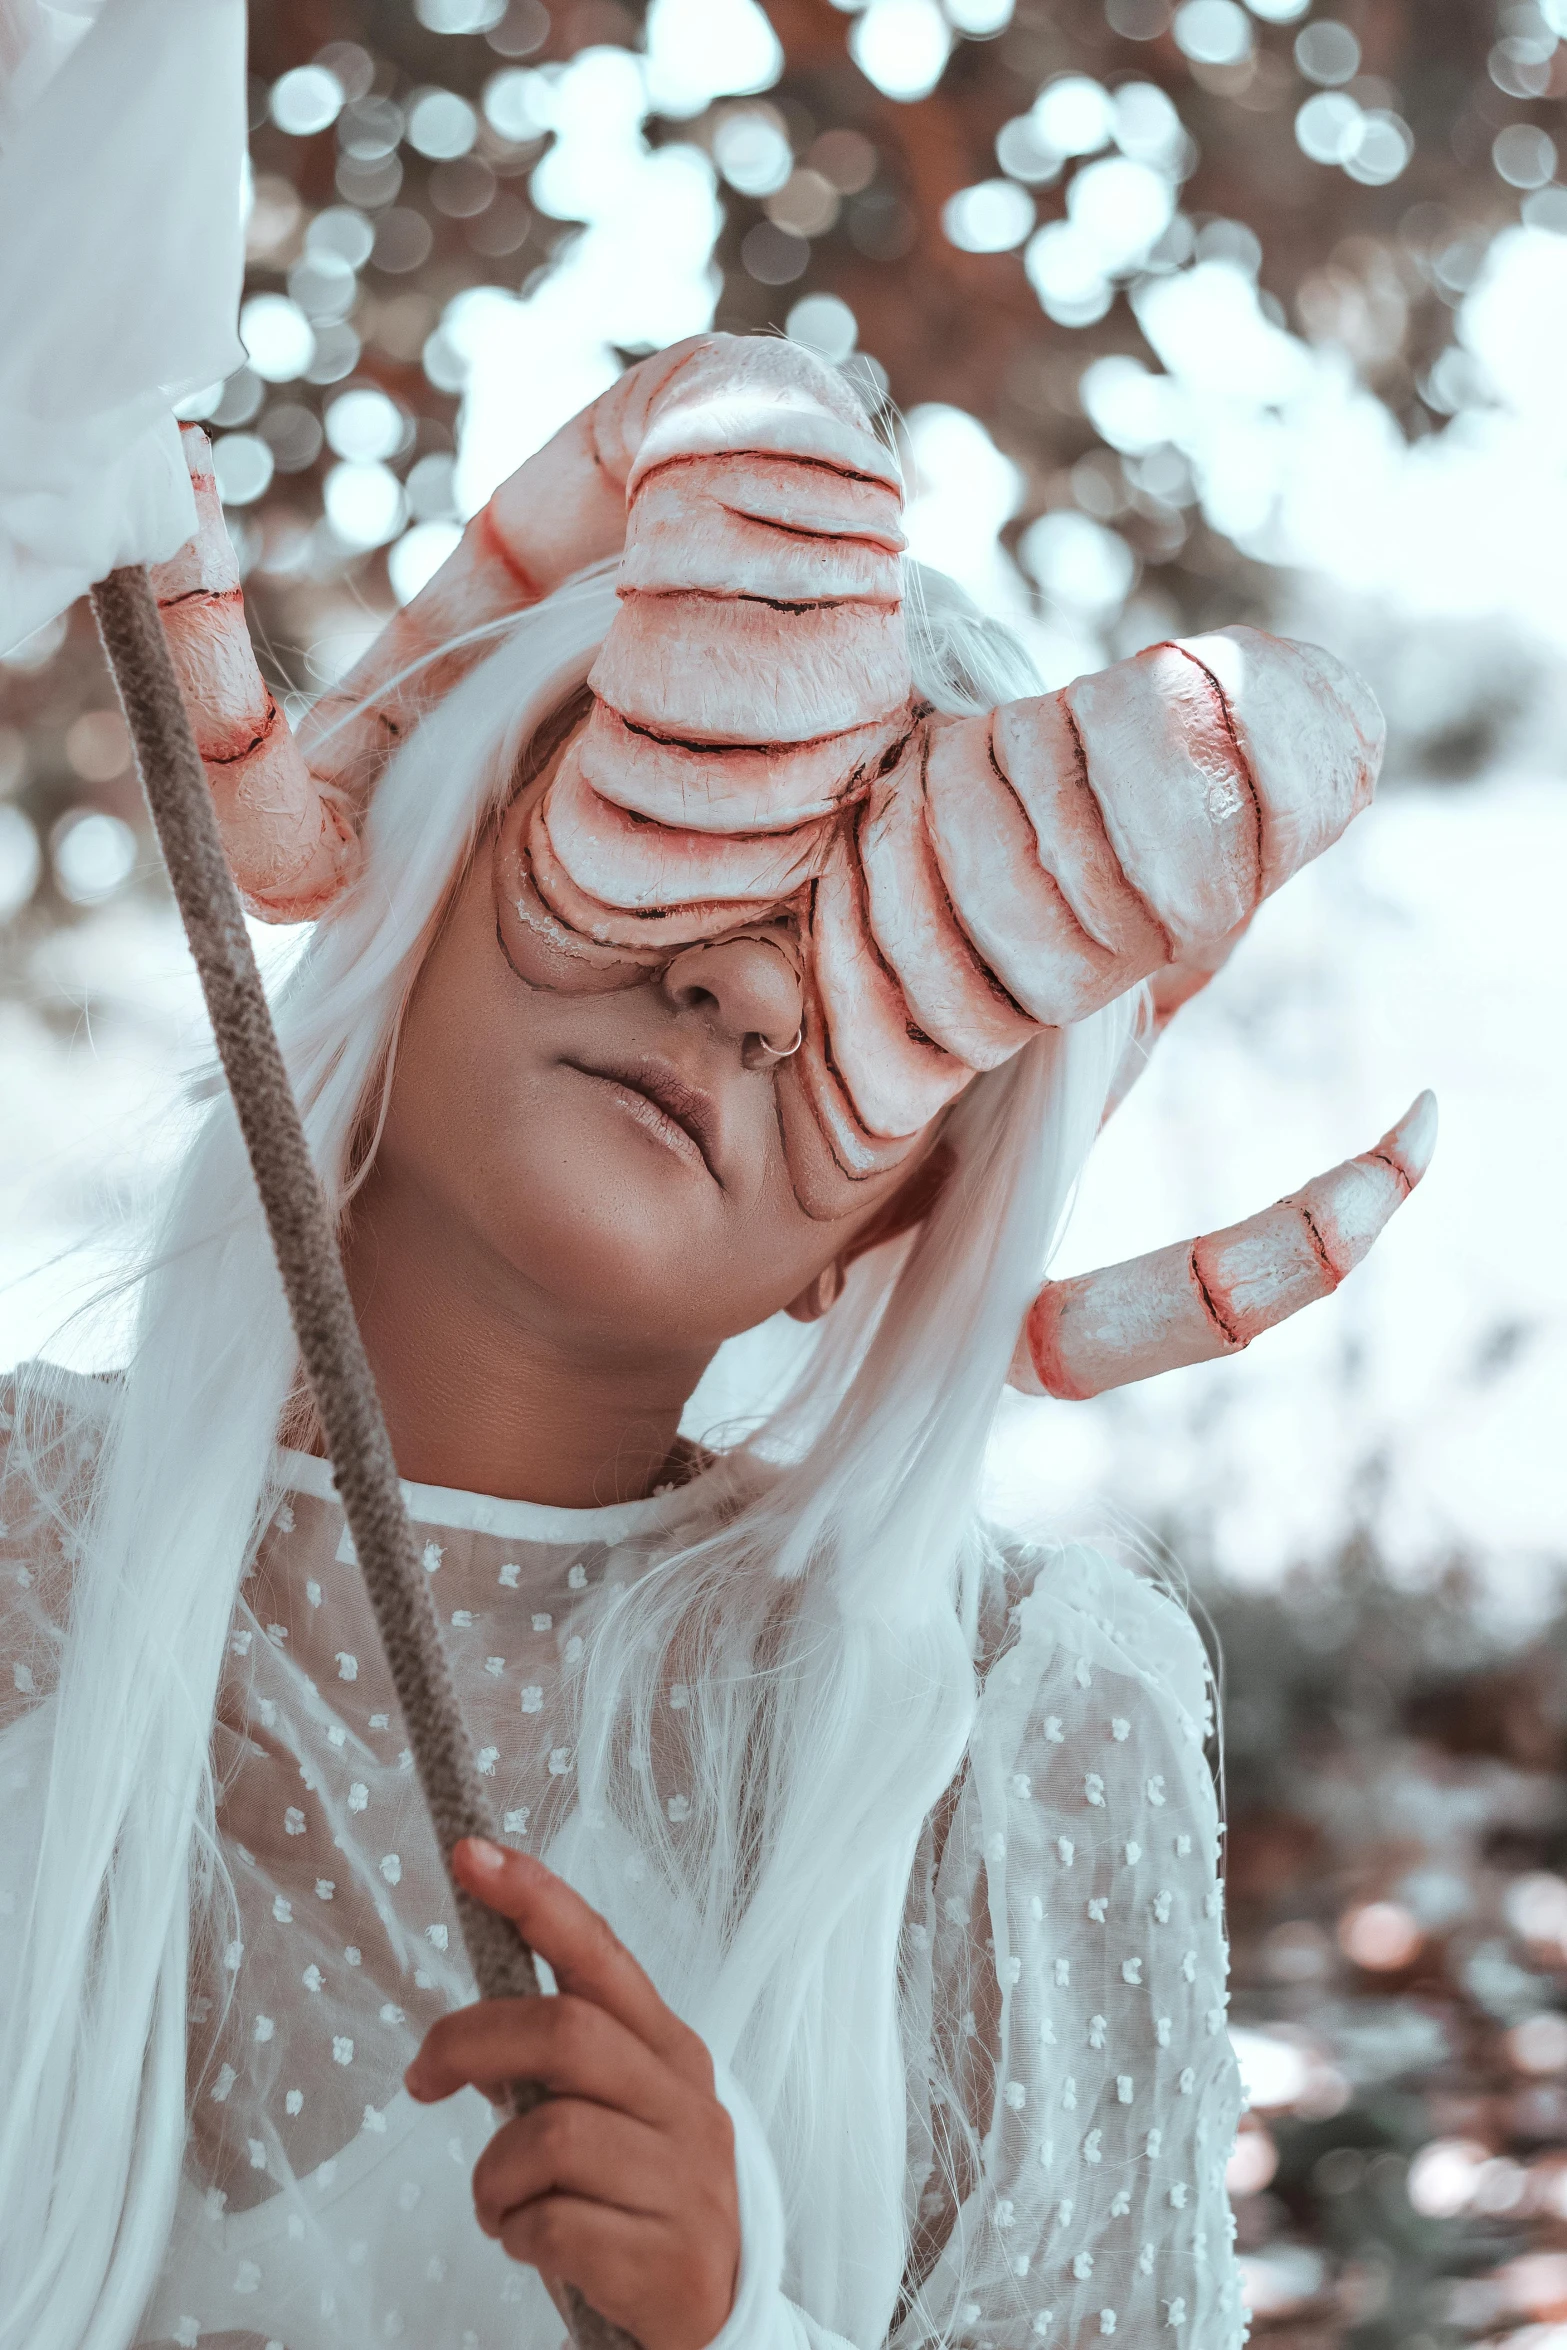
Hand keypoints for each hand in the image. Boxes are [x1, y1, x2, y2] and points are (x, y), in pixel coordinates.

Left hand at [405, 1839, 740, 2349]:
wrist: (726, 2320)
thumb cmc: (648, 2200)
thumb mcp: (621, 2117)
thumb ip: (560, 2069)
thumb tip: (462, 2039)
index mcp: (671, 2050)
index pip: (601, 1954)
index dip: (536, 1900)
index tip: (471, 1855)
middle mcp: (685, 2101)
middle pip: (563, 2031)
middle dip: (470, 2042)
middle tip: (419, 2079)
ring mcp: (684, 2179)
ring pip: (548, 2134)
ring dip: (492, 2175)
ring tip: (500, 2204)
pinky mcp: (667, 2257)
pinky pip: (552, 2224)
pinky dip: (516, 2234)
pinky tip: (530, 2242)